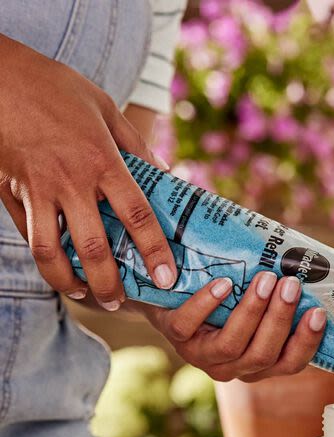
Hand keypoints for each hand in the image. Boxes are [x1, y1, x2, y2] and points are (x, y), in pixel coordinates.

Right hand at [0, 35, 176, 309]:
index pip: (136, 216)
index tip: (166, 278)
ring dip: (67, 281)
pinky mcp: (8, 190)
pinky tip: (57, 267)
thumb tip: (167, 174)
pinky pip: (25, 233)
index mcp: (102, 161)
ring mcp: (35, 189)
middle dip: (108, 283)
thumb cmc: (53, 85)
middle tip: (119, 303)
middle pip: (93, 248)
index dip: (154, 252)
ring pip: (49, 251)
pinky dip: (42, 256)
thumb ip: (137, 145)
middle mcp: (70, 181)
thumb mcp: (104, 108)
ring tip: (83, 294)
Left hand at [141, 273, 327, 380]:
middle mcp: (233, 368)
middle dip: (280, 319)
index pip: (290, 364)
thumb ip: (281, 298)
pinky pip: (190, 326)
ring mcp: (202, 356)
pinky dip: (208, 304)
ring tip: (265, 279)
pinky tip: (225, 284)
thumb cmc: (228, 297)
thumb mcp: (257, 303)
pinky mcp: (176, 337)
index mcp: (260, 364)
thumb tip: (313, 270)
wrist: (175, 291)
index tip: (319, 312)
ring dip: (252, 310)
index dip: (306, 342)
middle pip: (262, 355)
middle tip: (291, 284)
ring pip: (231, 344)